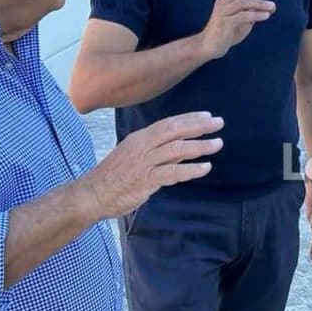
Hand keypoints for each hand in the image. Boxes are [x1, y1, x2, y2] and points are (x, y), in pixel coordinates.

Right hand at [82, 112, 223, 218]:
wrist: (92, 194)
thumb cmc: (113, 177)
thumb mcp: (135, 157)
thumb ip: (160, 153)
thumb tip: (185, 149)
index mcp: (139, 138)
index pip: (168, 123)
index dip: (189, 118)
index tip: (207, 116)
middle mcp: (142, 146)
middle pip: (174, 131)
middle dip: (198, 126)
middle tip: (219, 123)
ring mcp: (144, 163)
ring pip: (176, 149)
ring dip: (200, 146)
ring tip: (217, 144)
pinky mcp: (146, 180)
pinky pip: (173, 172)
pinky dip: (191, 169)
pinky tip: (205, 167)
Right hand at [201, 0, 274, 59]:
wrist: (210, 46)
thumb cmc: (226, 31)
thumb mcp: (240, 19)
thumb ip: (249, 11)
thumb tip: (267, 8)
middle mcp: (223, 2)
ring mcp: (222, 13)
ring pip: (242, 2)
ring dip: (259, 3)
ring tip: (273, 6)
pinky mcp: (224, 24)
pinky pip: (241, 16)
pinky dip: (255, 15)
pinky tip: (266, 16)